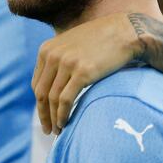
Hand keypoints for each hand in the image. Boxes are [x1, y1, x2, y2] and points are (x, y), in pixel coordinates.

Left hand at [32, 12, 143, 134]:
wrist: (125, 32)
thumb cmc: (101, 39)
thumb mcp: (72, 43)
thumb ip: (59, 58)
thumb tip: (54, 82)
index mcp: (47, 49)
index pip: (37, 83)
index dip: (40, 103)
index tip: (45, 116)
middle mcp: (53, 55)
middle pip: (41, 93)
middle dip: (43, 115)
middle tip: (48, 130)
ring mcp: (67, 63)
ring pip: (53, 99)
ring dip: (54, 118)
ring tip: (59, 130)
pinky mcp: (82, 72)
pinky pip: (66, 100)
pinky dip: (63, 115)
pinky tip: (65, 123)